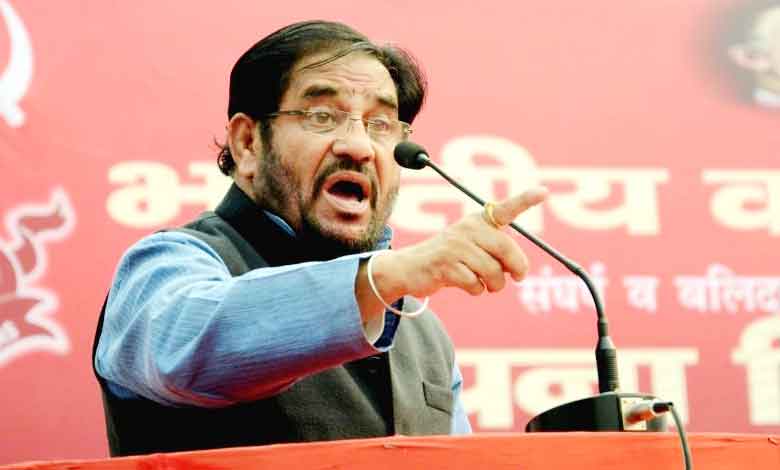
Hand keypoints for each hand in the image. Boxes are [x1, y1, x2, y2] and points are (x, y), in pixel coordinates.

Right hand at [370, 187, 548, 300]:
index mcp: (477, 221)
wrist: (410, 268)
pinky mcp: (445, 265)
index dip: (525, 200)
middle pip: (506, 249)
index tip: (544, 192)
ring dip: (494, 285)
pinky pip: (476, 284)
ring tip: (485, 284)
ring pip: (493, 271)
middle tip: (518, 277)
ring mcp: (455, 246)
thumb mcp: (472, 248)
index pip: (505, 209)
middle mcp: (467, 228)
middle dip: (517, 267)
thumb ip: (496, 253)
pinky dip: (476, 290)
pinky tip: (465, 284)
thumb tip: (518, 270)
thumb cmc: (450, 258)